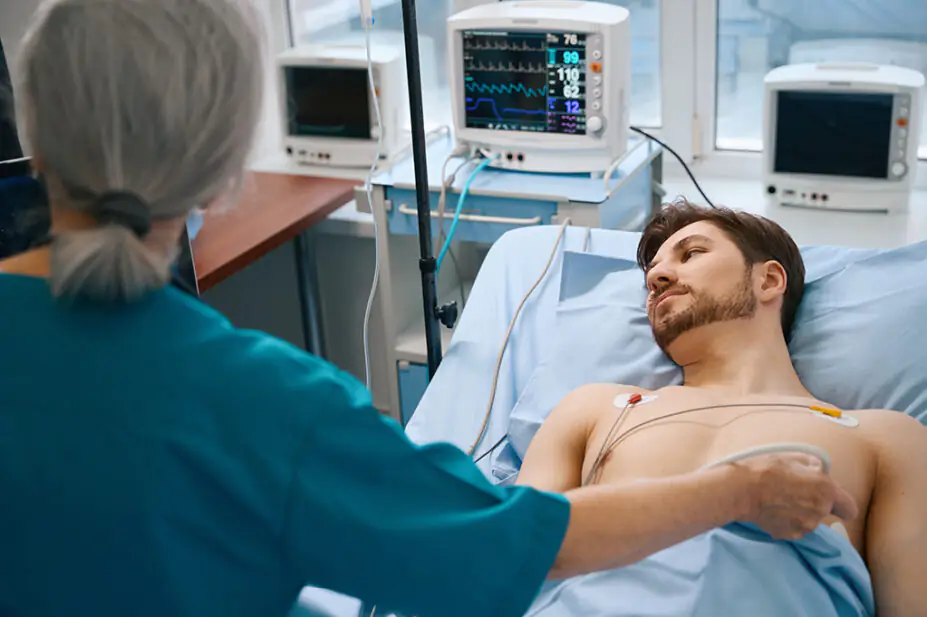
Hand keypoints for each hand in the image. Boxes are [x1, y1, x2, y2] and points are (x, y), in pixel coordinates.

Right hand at [737, 453, 857, 539]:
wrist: (742, 489)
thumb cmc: (768, 469)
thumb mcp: (794, 457)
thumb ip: (813, 466)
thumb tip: (818, 470)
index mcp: (827, 491)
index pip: (850, 509)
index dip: (841, 503)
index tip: (830, 498)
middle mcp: (820, 512)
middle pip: (826, 512)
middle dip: (815, 503)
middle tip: (795, 491)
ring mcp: (805, 526)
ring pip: (810, 520)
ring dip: (801, 512)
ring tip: (781, 500)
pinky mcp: (789, 534)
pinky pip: (795, 527)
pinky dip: (788, 520)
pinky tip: (774, 509)